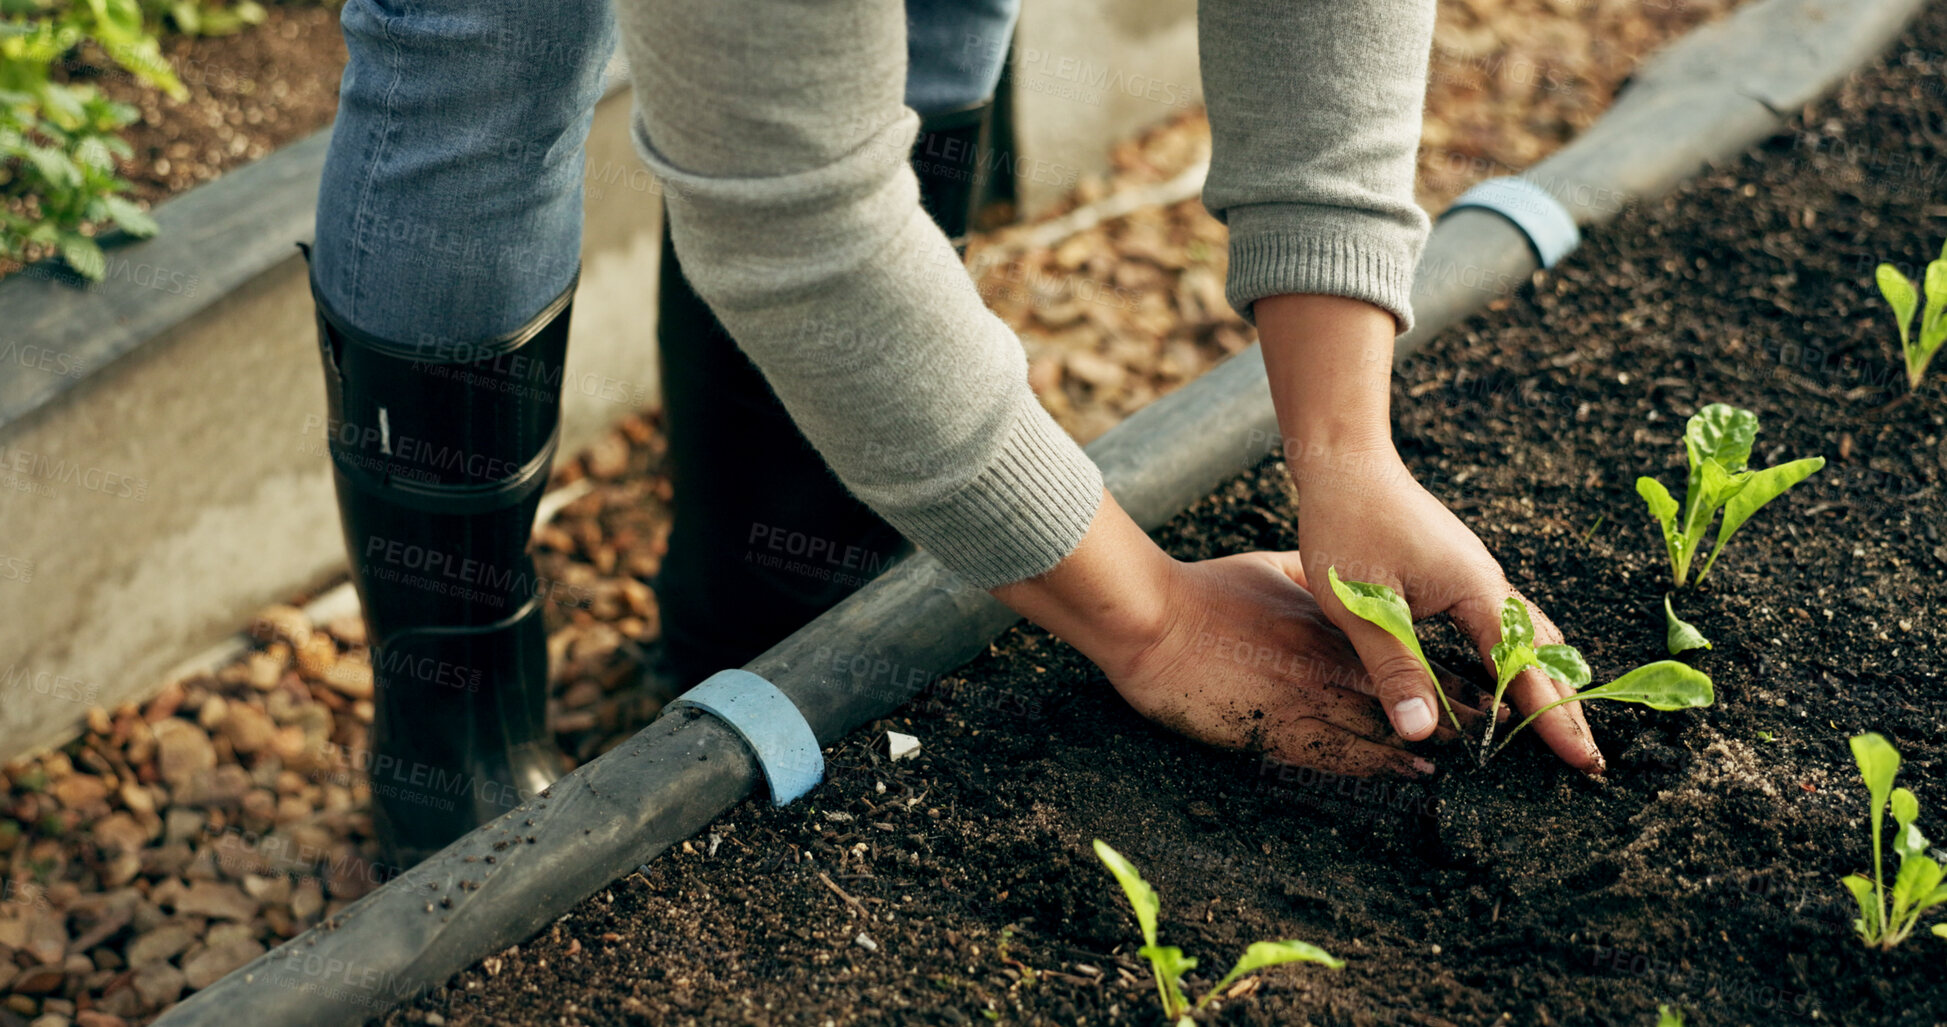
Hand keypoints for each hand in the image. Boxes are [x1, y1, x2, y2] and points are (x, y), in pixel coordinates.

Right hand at [992, 491, 1489, 776]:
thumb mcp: (1266, 567)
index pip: (1402, 646)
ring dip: (1427, 741)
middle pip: (1405, 688)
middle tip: (1497, 727)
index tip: (1483, 679)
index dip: (1444, 666)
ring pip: (1382, 725)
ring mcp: (1303, 697)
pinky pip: (1339, 753)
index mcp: (1326, 621)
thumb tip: (1329, 572)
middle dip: (1453, 709)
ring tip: (1466, 756)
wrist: (1155, 624)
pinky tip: (1410, 771)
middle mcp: (1325, 659)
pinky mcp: (1275, 730)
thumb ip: (1304, 574)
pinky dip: (1381, 763)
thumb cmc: (1203, 589)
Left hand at [1292, 446, 1602, 771]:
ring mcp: (1478, 574)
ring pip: (1529, 636)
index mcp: (1476, 592)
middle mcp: (1489, 583)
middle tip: (1589, 761)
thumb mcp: (1364, 606)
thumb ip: (1394, 668)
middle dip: (1565, 709)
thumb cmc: (1348, 525)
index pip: (1526, 671)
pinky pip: (1505, 621)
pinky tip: (1511, 674)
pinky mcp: (1461, 569)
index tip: (1585, 764)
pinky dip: (1520, 656)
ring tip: (1560, 725)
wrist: (1346, 461)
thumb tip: (1422, 730)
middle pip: (1543, 655)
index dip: (1554, 721)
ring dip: (1546, 681)